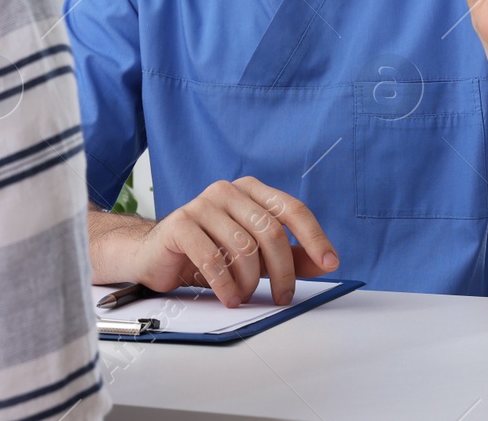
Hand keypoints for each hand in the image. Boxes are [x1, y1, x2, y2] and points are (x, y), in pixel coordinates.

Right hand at [127, 177, 338, 306]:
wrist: (157, 256)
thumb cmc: (209, 253)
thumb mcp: (255, 256)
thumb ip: (290, 256)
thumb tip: (326, 262)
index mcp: (250, 191)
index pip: (292, 209)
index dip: (314, 237)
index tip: (330, 263)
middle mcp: (227, 191)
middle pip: (270, 231)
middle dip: (282, 271)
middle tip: (282, 297)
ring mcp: (201, 204)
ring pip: (243, 247)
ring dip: (249, 281)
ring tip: (244, 296)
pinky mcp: (180, 223)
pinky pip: (211, 257)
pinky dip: (225, 284)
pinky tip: (228, 296)